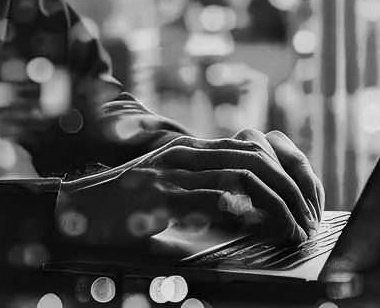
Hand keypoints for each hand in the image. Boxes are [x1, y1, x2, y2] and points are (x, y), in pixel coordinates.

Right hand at [54, 133, 319, 247]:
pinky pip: (217, 196)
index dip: (282, 173)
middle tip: (307, 217)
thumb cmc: (116, 207)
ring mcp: (174, 173)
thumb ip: (195, 188)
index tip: (301, 201)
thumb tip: (239, 206)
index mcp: (187, 151)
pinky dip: (249, 214)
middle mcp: (184, 155)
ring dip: (278, 202)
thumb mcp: (161, 189)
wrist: (71, 209)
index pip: (250, 148)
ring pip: (245, 174)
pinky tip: (263, 231)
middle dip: (291, 188)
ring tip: (294, 228)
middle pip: (255, 157)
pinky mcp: (163, 195)